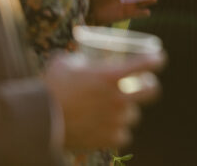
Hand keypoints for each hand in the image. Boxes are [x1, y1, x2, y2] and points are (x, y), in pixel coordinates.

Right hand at [44, 50, 164, 149]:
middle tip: (143, 86)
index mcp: (111, 75)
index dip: (157, 60)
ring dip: (126, 111)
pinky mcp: (109, 139)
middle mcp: (118, 97)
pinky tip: (109, 128)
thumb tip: (82, 59)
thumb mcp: (64, 63)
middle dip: (151, 86)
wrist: (39, 121)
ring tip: (113, 110)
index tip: (158, 59)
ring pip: (133, 115)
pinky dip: (117, 131)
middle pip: (152, 91)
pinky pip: (123, 135)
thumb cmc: (49, 88)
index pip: (147, 64)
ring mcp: (115, 119)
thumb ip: (79, 59)